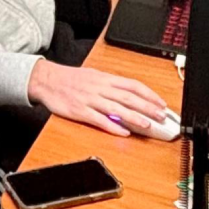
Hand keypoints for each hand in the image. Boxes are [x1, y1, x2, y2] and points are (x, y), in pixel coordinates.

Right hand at [28, 60, 168, 136]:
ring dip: (134, 117)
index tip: (160, 103)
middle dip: (147, 107)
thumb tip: (128, 93)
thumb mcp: (93, 75)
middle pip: (128, 97)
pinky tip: (123, 132)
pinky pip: (99, 120)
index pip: (133, 85)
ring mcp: (90, 100)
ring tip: (147, 125)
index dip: (149, 94)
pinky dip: (112, 127)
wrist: (47, 80)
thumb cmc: (70, 79)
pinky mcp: (80, 111)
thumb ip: (110, 85)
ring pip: (116, 109)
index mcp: (105, 78)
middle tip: (161, 116)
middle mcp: (100, 88)